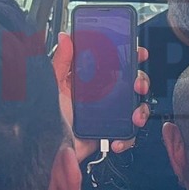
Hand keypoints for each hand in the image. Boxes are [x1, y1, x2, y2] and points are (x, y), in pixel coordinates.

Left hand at [52, 32, 150, 156]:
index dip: (128, 56)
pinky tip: (118, 139)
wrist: (50, 151)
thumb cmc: (47, 119)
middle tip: (138, 85)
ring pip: (136, 107)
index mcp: (89, 81)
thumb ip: (60, 62)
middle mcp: (101, 95)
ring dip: (141, 110)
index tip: (138, 52)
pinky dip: (128, 137)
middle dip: (141, 81)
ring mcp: (108, 115)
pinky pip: (128, 134)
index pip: (113, 63)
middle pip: (131, 83)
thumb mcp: (52, 86)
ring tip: (135, 116)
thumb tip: (65, 37)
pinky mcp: (110, 133)